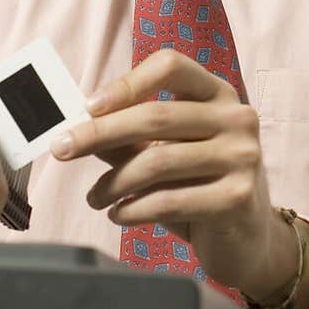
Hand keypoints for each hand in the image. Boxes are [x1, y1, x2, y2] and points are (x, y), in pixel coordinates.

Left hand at [50, 51, 296, 300]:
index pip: (170, 66)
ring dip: (113, 183)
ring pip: (158, 162)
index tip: (88, 107)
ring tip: (94, 198)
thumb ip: (131, 138)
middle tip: (62, 149)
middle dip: (99, 133)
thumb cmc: (200, 189)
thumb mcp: (167, 154)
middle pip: (156, 115)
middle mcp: (237, 118)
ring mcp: (243, 157)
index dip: (126, 83)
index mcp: (218, 94)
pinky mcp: (237, 198)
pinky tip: (118, 215)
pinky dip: (134, 209)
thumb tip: (78, 126)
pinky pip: (170, 201)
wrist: (247, 241)